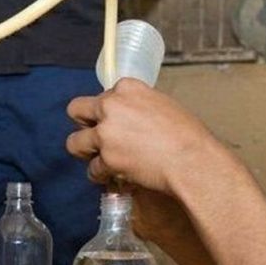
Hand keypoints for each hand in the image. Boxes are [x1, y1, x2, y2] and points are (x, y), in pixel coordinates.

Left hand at [66, 78, 216, 194]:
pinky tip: (112, 176)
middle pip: (76, 110)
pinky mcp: (107, 158)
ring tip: (98, 159)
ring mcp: (106, 133)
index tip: (116, 122)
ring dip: (84, 152)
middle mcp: (111, 106)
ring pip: (74, 142)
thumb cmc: (187, 135)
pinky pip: (92, 169)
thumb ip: (139, 106)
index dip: (108, 112)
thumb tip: (130, 118)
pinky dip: (101, 175)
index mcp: (127, 88)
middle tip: (95, 137)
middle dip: (84, 124)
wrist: (191, 160)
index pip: (103, 96)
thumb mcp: (163, 105)